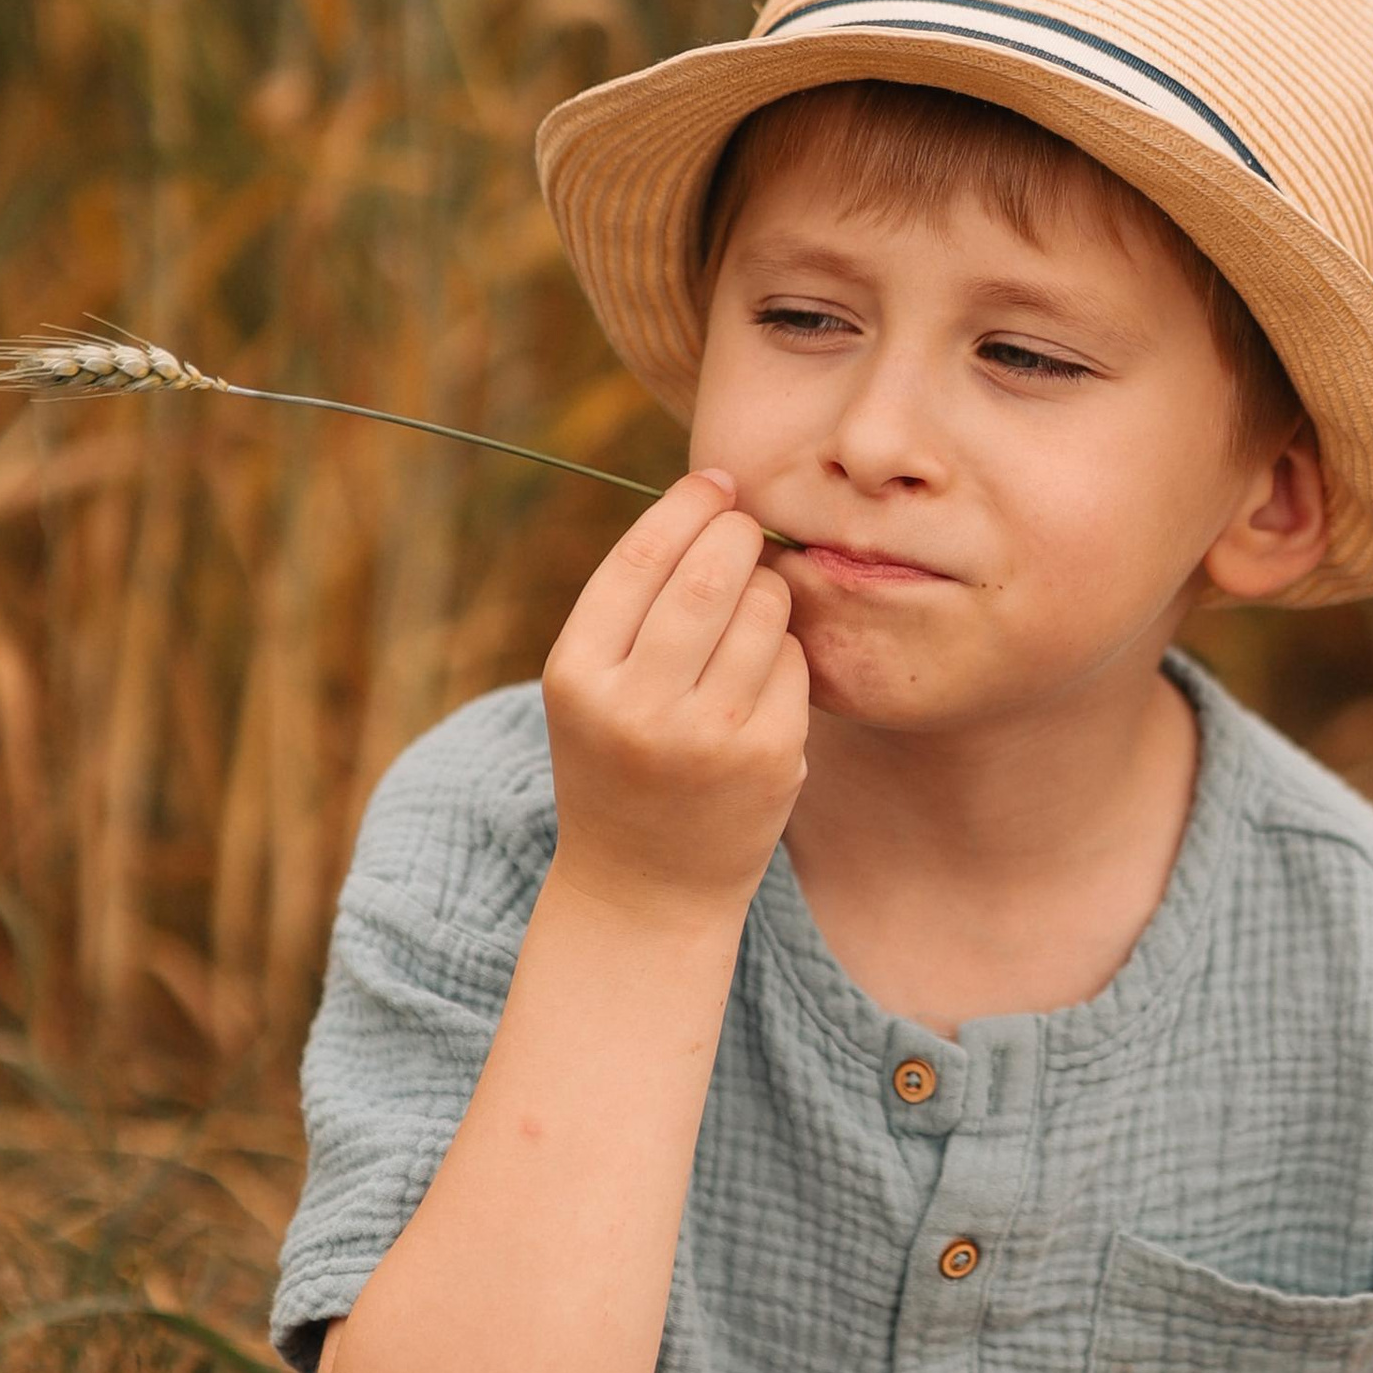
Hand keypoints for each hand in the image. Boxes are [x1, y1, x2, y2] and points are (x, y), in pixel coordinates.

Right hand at [539, 471, 807, 914]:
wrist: (645, 888)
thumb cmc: (619, 763)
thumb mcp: (591, 688)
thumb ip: (633, 603)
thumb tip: (714, 495)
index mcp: (579, 676)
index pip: (640, 556)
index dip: (686, 505)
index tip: (714, 484)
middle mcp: (638, 705)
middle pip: (710, 572)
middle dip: (738, 533)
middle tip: (745, 528)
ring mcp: (709, 735)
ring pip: (763, 608)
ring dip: (767, 588)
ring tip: (751, 606)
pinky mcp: (769, 757)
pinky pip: (793, 659)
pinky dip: (785, 648)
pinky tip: (761, 672)